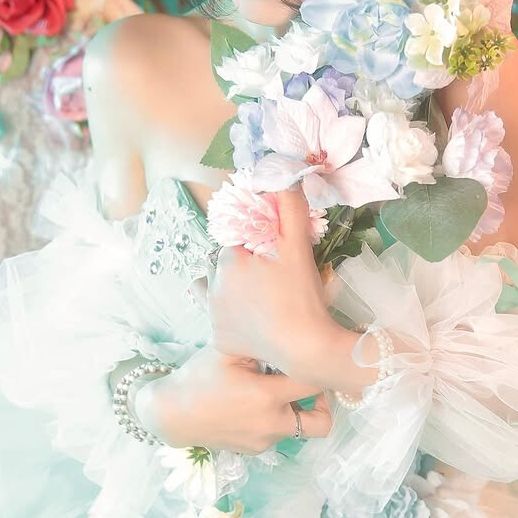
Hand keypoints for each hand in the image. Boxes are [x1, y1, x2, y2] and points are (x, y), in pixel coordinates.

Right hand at [135, 344, 331, 452]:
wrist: (171, 414)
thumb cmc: (198, 377)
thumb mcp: (228, 351)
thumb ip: (262, 342)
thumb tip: (293, 325)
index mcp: (265, 396)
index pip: (315, 384)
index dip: (321, 370)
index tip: (314, 359)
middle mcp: (270, 423)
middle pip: (322, 423)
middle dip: (324, 405)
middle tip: (309, 387)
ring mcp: (264, 441)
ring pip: (298, 426)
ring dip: (294, 409)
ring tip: (273, 390)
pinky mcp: (255, 450)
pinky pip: (278, 434)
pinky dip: (275, 419)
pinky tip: (254, 403)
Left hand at [207, 188, 335, 377]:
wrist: (306, 348)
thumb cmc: (302, 296)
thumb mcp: (298, 244)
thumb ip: (289, 204)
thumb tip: (280, 169)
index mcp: (227, 260)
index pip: (235, 240)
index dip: (254, 246)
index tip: (273, 258)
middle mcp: (212, 287)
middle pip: (222, 263)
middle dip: (240, 264)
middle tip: (270, 277)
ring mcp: (213, 316)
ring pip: (212, 289)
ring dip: (227, 287)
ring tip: (256, 295)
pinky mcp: (219, 340)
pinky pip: (218, 319)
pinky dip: (230, 316)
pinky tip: (251, 317)